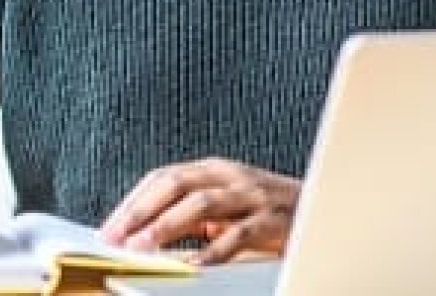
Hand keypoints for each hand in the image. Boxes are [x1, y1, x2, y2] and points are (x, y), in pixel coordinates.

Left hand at [101, 157, 299, 264]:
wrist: (327, 212)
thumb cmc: (269, 214)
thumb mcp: (226, 208)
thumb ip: (192, 217)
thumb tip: (145, 237)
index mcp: (213, 169)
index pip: (162, 178)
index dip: (133, 202)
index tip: (109, 228)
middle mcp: (229, 175)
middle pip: (174, 184)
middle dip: (141, 211)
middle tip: (116, 238)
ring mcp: (252, 194)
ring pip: (201, 203)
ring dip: (167, 226)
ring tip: (145, 248)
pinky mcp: (274, 219)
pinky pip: (239, 234)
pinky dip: (214, 250)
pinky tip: (195, 266)